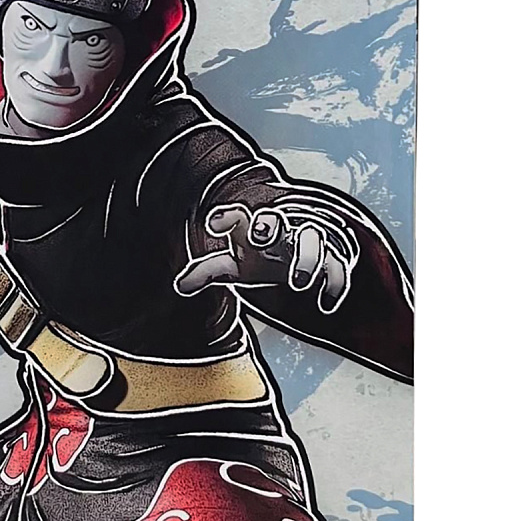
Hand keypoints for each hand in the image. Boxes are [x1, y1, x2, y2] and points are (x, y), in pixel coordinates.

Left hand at [174, 202, 356, 313]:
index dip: (225, 218)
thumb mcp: (233, 266)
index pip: (236, 216)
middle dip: (269, 224)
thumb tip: (181, 287)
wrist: (296, 249)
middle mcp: (281, 228)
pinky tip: (326, 304)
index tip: (213, 223)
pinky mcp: (332, 257)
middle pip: (275, 220)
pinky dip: (335, 284)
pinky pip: (339, 266)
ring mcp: (308, 239)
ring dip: (308, 258)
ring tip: (299, 283)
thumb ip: (208, 273)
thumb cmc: (258, 256)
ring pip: (313, 238)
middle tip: (260, 235)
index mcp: (251, 227)